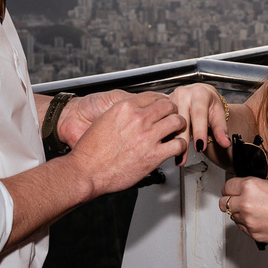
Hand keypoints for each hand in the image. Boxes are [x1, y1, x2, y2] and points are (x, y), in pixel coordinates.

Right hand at [66, 92, 186, 195]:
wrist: (87, 171)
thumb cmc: (91, 150)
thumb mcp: (104, 120)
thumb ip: (122, 113)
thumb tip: (134, 113)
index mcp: (125, 107)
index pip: (153, 96)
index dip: (161, 102)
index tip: (163, 108)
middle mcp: (138, 118)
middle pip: (168, 106)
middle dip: (172, 112)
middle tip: (172, 118)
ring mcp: (148, 136)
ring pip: (177, 122)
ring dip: (179, 126)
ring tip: (177, 132)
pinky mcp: (154, 155)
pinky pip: (178, 144)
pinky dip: (180, 145)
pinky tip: (175, 148)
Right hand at [168, 83, 230, 154]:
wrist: (200, 92)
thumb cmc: (209, 103)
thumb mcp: (219, 113)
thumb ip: (221, 129)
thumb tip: (226, 143)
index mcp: (199, 93)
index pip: (199, 115)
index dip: (199, 133)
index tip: (200, 147)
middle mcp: (183, 93)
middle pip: (182, 121)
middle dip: (183, 141)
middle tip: (183, 159)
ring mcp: (171, 98)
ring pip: (169, 123)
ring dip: (172, 140)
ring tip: (176, 156)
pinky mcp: (162, 105)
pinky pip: (162, 122)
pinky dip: (166, 135)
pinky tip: (168, 146)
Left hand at [220, 176, 267, 246]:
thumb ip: (252, 187)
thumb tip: (242, 190)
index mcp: (250, 187)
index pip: (227, 186)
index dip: (230, 188)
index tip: (232, 190)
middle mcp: (246, 203)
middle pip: (224, 203)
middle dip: (231, 201)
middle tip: (239, 201)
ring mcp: (249, 221)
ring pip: (233, 216)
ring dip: (240, 214)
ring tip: (257, 211)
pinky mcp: (254, 235)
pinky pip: (243, 229)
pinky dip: (248, 225)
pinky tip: (261, 220)